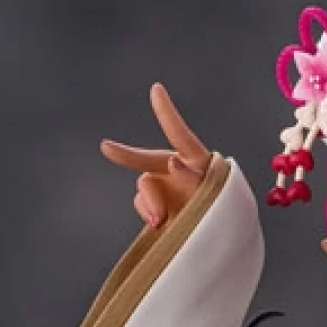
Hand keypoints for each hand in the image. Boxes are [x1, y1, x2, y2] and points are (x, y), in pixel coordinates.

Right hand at [100, 83, 209, 227]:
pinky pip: (143, 205)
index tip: (156, 89)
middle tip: (106, 147)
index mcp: (195, 160)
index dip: (166, 112)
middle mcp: (174, 169)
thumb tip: (172, 161)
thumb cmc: (221, 210)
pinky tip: (160, 224)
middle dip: (126, 155)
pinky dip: (148, 214)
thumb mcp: (212, 192)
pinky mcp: (155, 205)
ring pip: (144, 187)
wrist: (215, 236)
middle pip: (146, 160)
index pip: (179, 133)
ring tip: (162, 220)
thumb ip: (193, 177)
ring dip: (150, 203)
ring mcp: (163, 187)